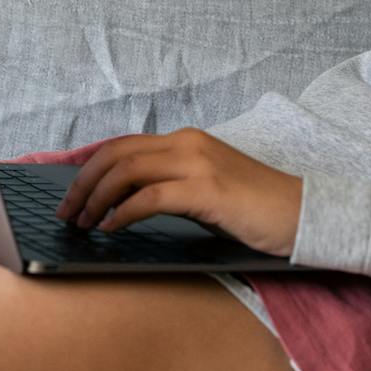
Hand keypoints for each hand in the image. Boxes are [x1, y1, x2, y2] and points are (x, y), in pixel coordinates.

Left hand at [53, 128, 304, 257]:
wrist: (304, 213)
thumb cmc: (257, 208)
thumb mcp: (208, 189)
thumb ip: (174, 186)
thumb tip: (128, 202)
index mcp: (187, 141)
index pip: (124, 145)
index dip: (90, 166)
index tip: (71, 191)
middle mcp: (188, 144)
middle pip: (117, 154)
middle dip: (83, 182)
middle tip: (66, 211)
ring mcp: (198, 164)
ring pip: (127, 171)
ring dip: (96, 198)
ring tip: (83, 223)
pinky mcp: (207, 191)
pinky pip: (149, 198)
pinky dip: (122, 213)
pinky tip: (111, 229)